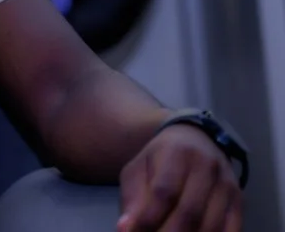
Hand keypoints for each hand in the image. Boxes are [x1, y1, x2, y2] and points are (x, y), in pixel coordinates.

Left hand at [118, 124, 241, 230]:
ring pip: (211, 225)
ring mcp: (226, 185)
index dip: (148, 218)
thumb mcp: (138, 169)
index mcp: (176, 153)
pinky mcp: (239, 201)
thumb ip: (132, 198)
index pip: (164, 192)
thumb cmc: (160, 159)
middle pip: (189, 212)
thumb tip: (125, 228)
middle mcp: (206, 167)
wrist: (197, 140)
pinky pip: (231, 230)